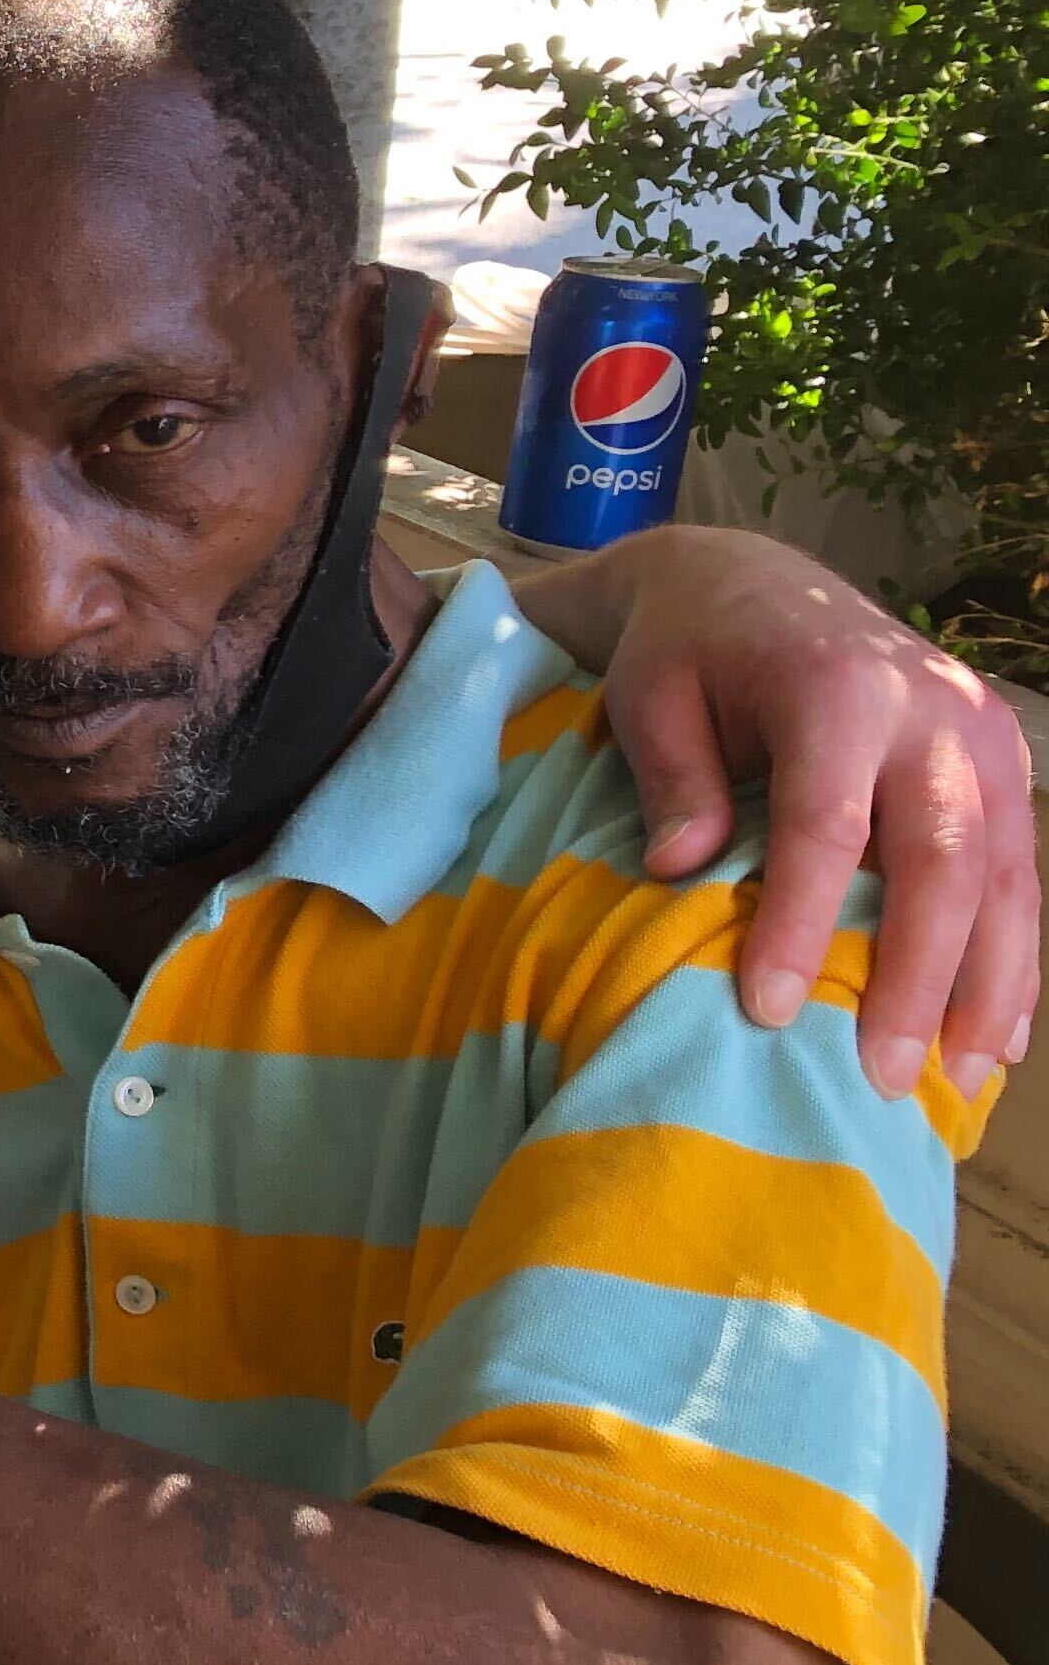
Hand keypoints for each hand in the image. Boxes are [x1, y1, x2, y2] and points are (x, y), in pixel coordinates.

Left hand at [581, 526, 1038, 1095]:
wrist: (751, 582)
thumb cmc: (688, 648)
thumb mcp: (651, 696)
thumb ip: (675, 780)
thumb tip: (682, 872)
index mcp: (839, 689)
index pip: (828, 824)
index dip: (801, 922)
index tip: (766, 1009)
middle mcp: (930, 711)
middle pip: (944, 860)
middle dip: (920, 977)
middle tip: (885, 1077)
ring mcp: (982, 737)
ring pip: (1006, 876)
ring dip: (989, 986)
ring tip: (958, 1082)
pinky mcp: (1003, 765)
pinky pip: (1021, 872)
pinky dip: (1013, 956)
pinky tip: (997, 1034)